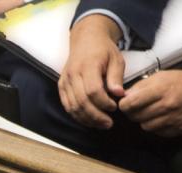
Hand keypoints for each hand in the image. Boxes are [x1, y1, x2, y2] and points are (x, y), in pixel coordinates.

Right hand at [58, 14, 126, 128]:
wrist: (86, 39)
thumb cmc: (103, 50)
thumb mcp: (116, 59)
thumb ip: (116, 77)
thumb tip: (119, 94)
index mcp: (88, 65)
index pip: (93, 90)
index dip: (104, 103)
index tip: (114, 107)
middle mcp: (73, 74)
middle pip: (81, 102)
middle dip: (96, 116)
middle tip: (109, 123)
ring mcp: (65, 81)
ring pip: (73, 107)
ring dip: (87, 119)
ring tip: (101, 124)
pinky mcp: (62, 86)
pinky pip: (67, 106)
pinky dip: (78, 116)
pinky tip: (89, 120)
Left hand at [119, 57, 181, 136]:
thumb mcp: (163, 76)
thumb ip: (142, 86)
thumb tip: (125, 96)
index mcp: (161, 90)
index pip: (131, 103)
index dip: (124, 104)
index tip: (124, 103)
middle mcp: (166, 106)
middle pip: (135, 116)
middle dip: (132, 112)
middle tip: (137, 107)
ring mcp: (172, 120)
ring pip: (145, 126)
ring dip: (144, 120)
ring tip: (151, 111)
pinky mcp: (178, 130)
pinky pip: (157, 132)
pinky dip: (156, 126)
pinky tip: (162, 117)